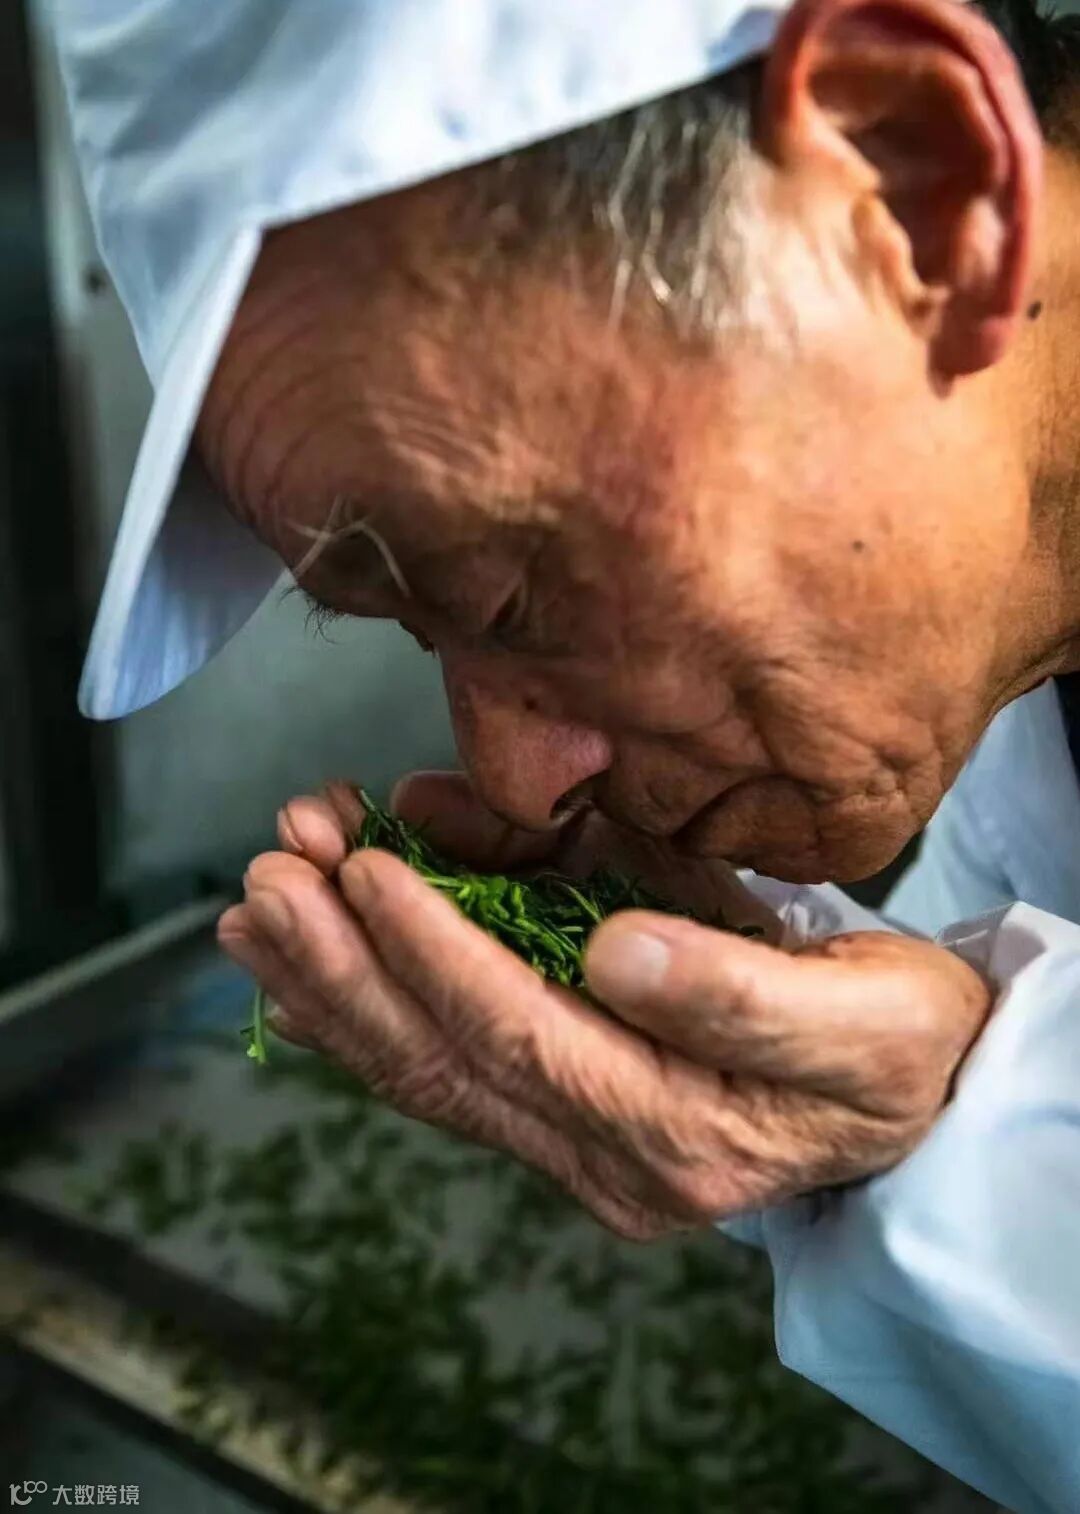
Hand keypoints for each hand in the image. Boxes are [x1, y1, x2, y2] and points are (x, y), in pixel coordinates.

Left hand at [218, 772, 989, 1238]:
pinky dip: (362, 1029)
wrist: (917, 1104)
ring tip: (256, 911)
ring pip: (429, 1074)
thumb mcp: (866, 1013)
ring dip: (333, 989)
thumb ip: (741, 992)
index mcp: (681, 1128)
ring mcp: (577, 1153)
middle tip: (270, 876)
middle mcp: (609, 1160)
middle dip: (348, 966)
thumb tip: (611, 953)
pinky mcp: (561, 1126)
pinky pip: (444, 1081)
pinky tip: (294, 988)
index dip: (438, 952)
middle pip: (449, 1063)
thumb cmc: (897, 1039)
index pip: (528, 1037)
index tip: (365, 871)